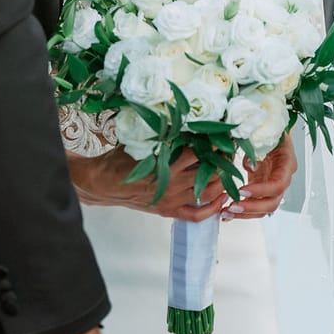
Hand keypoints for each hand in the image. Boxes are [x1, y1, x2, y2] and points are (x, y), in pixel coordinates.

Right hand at [71, 146, 226, 221]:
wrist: (104, 183)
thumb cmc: (119, 159)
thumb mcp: (139, 141)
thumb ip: (160, 133)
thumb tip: (179, 118)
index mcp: (166, 164)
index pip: (199, 154)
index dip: (213, 145)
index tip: (222, 137)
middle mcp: (173, 184)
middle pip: (208, 173)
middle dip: (222, 162)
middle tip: (229, 151)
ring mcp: (173, 200)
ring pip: (207, 193)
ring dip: (222, 182)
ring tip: (228, 171)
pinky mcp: (169, 211)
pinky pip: (197, 216)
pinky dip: (213, 210)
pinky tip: (222, 199)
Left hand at [221, 134, 297, 219]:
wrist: (273, 128)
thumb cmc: (270, 128)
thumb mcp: (264, 133)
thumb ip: (257, 148)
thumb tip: (249, 165)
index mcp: (286, 164)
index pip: (278, 184)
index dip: (261, 191)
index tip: (242, 191)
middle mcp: (282, 178)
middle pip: (272, 202)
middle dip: (251, 208)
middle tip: (232, 207)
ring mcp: (273, 185)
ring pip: (264, 208)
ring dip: (245, 213)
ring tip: (225, 214)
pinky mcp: (262, 187)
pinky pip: (255, 203)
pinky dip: (242, 210)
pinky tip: (227, 213)